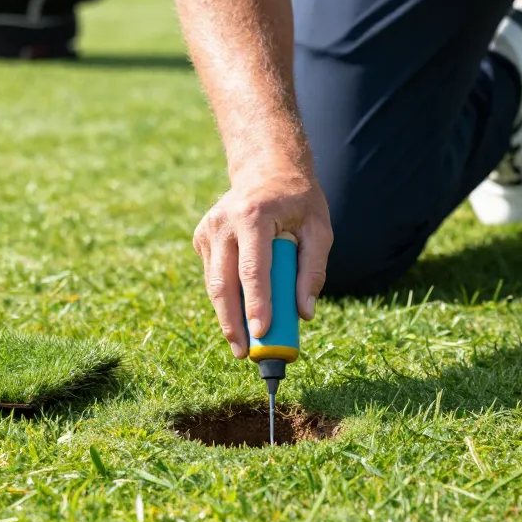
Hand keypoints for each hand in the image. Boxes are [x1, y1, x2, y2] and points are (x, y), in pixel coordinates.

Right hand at [193, 164, 332, 358]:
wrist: (266, 167)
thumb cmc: (298, 200)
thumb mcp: (319, 228)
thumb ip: (313, 270)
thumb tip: (304, 313)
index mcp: (254, 215)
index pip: (252, 269)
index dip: (256, 304)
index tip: (261, 334)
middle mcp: (224, 222)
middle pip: (224, 283)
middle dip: (233, 323)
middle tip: (245, 354)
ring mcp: (208, 230)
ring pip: (214, 284)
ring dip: (227, 317)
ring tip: (242, 347)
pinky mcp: (202, 238)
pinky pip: (214, 277)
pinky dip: (226, 299)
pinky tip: (239, 314)